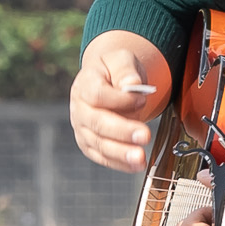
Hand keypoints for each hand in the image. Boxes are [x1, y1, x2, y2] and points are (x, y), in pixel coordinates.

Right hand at [70, 30, 171, 173]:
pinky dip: (120, 163)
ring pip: (99, 144)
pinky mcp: (90, 144)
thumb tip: (132, 84)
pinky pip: (103, 157)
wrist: (107, 81)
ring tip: (141, 158)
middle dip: (122, 131)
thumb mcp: (121, 59)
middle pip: (97, 123)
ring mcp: (82, 129)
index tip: (141, 98)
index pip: (97, 95)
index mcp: (85, 84)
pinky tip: (136, 166)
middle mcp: (79, 109)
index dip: (119, 99)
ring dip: (121, 153)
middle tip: (145, 135)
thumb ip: (125, 69)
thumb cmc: (115, 70)